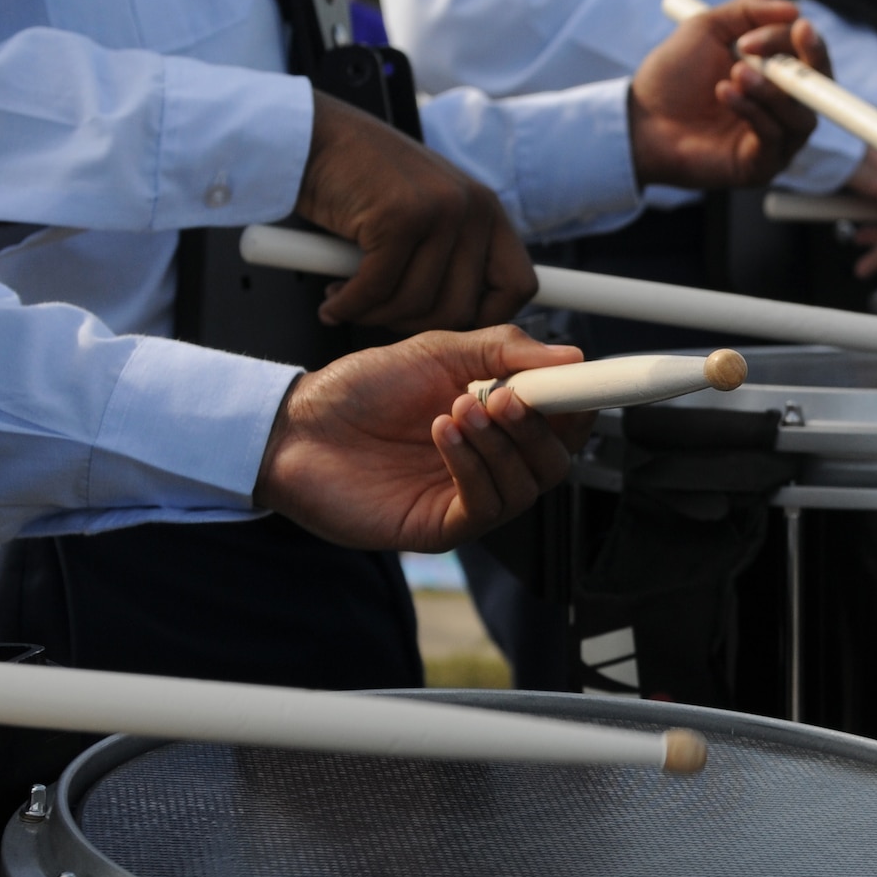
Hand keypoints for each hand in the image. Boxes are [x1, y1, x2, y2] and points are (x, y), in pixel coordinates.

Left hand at [254, 325, 592, 550]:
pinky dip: (474, 467)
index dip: (578, 403)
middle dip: (540, 426)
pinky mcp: (440, 527)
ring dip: (502, 443)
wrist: (294, 427)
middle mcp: (488, 463)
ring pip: (525, 486)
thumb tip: (572, 354)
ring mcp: (465, 497)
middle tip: (508, 396)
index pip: (561, 422)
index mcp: (495, 420)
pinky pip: (485, 507)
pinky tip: (445, 433)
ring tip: (462, 406)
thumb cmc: (357, 391)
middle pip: (555, 461)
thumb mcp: (436, 349)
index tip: (582, 379)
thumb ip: (503, 349)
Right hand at [292, 94, 537, 331]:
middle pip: (460, 309)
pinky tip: (333, 301)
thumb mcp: (428, 215)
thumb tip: (466, 321)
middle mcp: (472, 208)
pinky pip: (378, 289)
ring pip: (415, 304)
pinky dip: (349, 304)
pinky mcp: (399, 217)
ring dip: (373, 315)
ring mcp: (439, 210)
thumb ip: (453, 256)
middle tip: (379, 315)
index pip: (519, 286)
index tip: (447, 329)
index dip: (486, 318)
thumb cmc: (364, 183)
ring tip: (348, 302)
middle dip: (412, 325)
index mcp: (487, 210)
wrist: (317, 138)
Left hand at [629, 0, 824, 190]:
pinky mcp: (760, 167)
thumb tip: (794, 9)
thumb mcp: (709, 27)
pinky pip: (774, 137)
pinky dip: (753, 111)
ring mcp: (774, 142)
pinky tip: (725, 93)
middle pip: (821, 90)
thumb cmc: (671, 78)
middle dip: (807, 63)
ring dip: (771, 89)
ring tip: (736, 72)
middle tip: (788, 43)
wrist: (640, 120)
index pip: (810, 59)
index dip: (803, 41)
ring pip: (800, 116)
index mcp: (775, 77)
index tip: (786, 25)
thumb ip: (749, 10)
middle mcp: (781, 111)